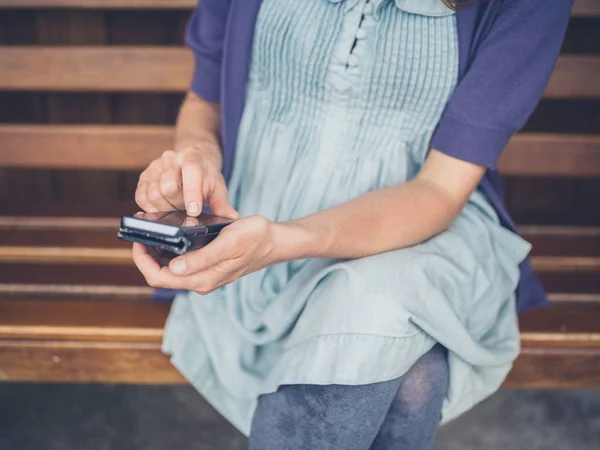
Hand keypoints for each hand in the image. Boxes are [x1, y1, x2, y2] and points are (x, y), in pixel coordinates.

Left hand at [132, 216, 284, 293]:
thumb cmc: (254, 239)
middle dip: (146, 254)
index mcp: (202, 279)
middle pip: (161, 274)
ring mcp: (203, 275)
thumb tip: (175, 268)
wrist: (274, 242)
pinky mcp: (207, 266)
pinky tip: (170, 234)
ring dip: (157, 251)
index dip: (143, 261)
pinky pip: (181, 262)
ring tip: (153, 229)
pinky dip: (171, 249)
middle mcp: (200, 281)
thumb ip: (202, 259)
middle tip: (142, 231)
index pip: (160, 277)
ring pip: (170, 268)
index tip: (139, 239)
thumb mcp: (228, 244)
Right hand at [135, 144, 237, 217]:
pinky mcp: (144, 176)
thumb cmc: (205, 176)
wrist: (192, 161)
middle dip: (177, 205)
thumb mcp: (218, 187)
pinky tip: (162, 209)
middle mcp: (171, 159)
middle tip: (185, 210)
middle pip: (167, 187)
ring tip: (175, 208)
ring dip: (164, 208)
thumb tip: (231, 218)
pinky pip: (141, 196)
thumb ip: (222, 203)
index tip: (194, 211)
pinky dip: (150, 207)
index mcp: (192, 157)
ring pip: (153, 193)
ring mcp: (155, 166)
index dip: (191, 193)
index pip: (190, 171)